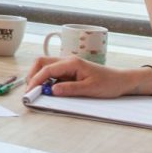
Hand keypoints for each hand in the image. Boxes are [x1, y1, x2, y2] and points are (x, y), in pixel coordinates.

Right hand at [22, 55, 141, 97]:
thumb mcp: (90, 89)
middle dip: (32, 75)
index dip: (36, 80)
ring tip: (38, 91)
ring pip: (46, 67)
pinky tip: (48, 90)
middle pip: (42, 62)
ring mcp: (68, 65)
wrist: (121, 81)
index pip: (47, 69)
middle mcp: (68, 61)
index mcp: (72, 63)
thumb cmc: (109, 83)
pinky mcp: (70, 71)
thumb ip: (70, 89)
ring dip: (38, 77)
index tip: (30, 92)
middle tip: (30, 90)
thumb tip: (52, 91)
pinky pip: (53, 73)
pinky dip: (46, 80)